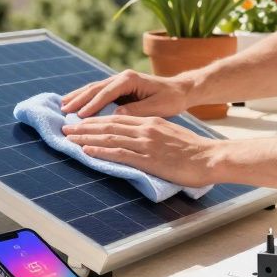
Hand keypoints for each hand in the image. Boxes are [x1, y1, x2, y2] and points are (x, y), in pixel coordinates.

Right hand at [60, 69, 190, 117]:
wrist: (180, 90)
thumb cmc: (171, 99)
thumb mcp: (158, 106)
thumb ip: (137, 110)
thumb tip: (116, 115)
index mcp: (130, 80)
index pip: (107, 92)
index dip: (92, 104)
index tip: (80, 116)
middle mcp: (122, 77)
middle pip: (95, 88)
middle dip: (79, 99)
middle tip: (63, 111)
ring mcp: (118, 82)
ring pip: (93, 88)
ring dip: (78, 97)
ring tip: (62, 106)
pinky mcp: (118, 88)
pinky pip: (97, 93)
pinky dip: (84, 98)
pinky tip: (73, 103)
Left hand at [61, 115, 219, 187]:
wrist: (210, 158)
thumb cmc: (195, 151)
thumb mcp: (171, 135)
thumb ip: (154, 134)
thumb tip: (139, 141)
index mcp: (151, 122)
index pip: (118, 117)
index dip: (97, 119)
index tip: (81, 122)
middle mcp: (146, 129)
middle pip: (109, 124)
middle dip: (85, 126)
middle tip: (66, 127)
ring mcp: (146, 143)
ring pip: (110, 137)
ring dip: (87, 137)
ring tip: (69, 138)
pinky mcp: (148, 158)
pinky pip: (120, 153)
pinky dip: (101, 151)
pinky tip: (87, 151)